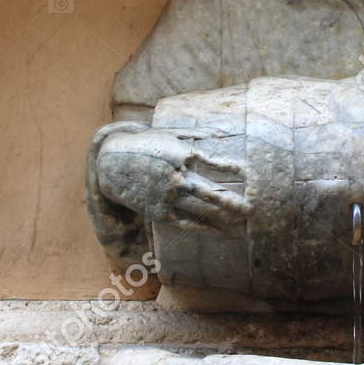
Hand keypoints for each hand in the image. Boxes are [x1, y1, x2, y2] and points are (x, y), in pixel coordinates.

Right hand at [94, 127, 249, 235]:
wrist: (112, 163)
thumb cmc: (147, 144)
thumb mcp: (172, 133)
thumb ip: (200, 133)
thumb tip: (226, 134)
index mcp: (181, 154)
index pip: (214, 162)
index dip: (233, 168)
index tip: (249, 174)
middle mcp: (176, 177)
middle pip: (210, 192)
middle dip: (232, 202)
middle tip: (251, 209)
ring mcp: (167, 196)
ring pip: (200, 211)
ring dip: (222, 218)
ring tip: (240, 223)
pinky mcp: (159, 211)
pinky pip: (187, 222)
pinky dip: (205, 227)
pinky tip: (220, 231)